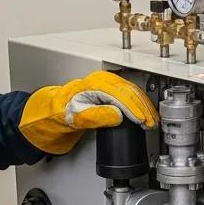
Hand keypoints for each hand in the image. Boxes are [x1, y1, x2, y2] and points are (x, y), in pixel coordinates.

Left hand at [19, 70, 158, 154]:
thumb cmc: (59, 113)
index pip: (120, 96)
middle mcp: (101, 81)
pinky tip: (144, 112)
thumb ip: (96, 116)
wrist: (52, 111)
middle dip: (143, 108)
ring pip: (132, 91)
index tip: (143, 121)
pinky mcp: (109, 89)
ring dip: (144, 106)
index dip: (134, 110)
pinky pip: (129, 93)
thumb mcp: (75, 118)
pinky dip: (139, 103)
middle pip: (130, 92)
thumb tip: (118, 115)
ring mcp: (106, 83)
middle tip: (151, 123)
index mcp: (94, 85)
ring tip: (151, 120)